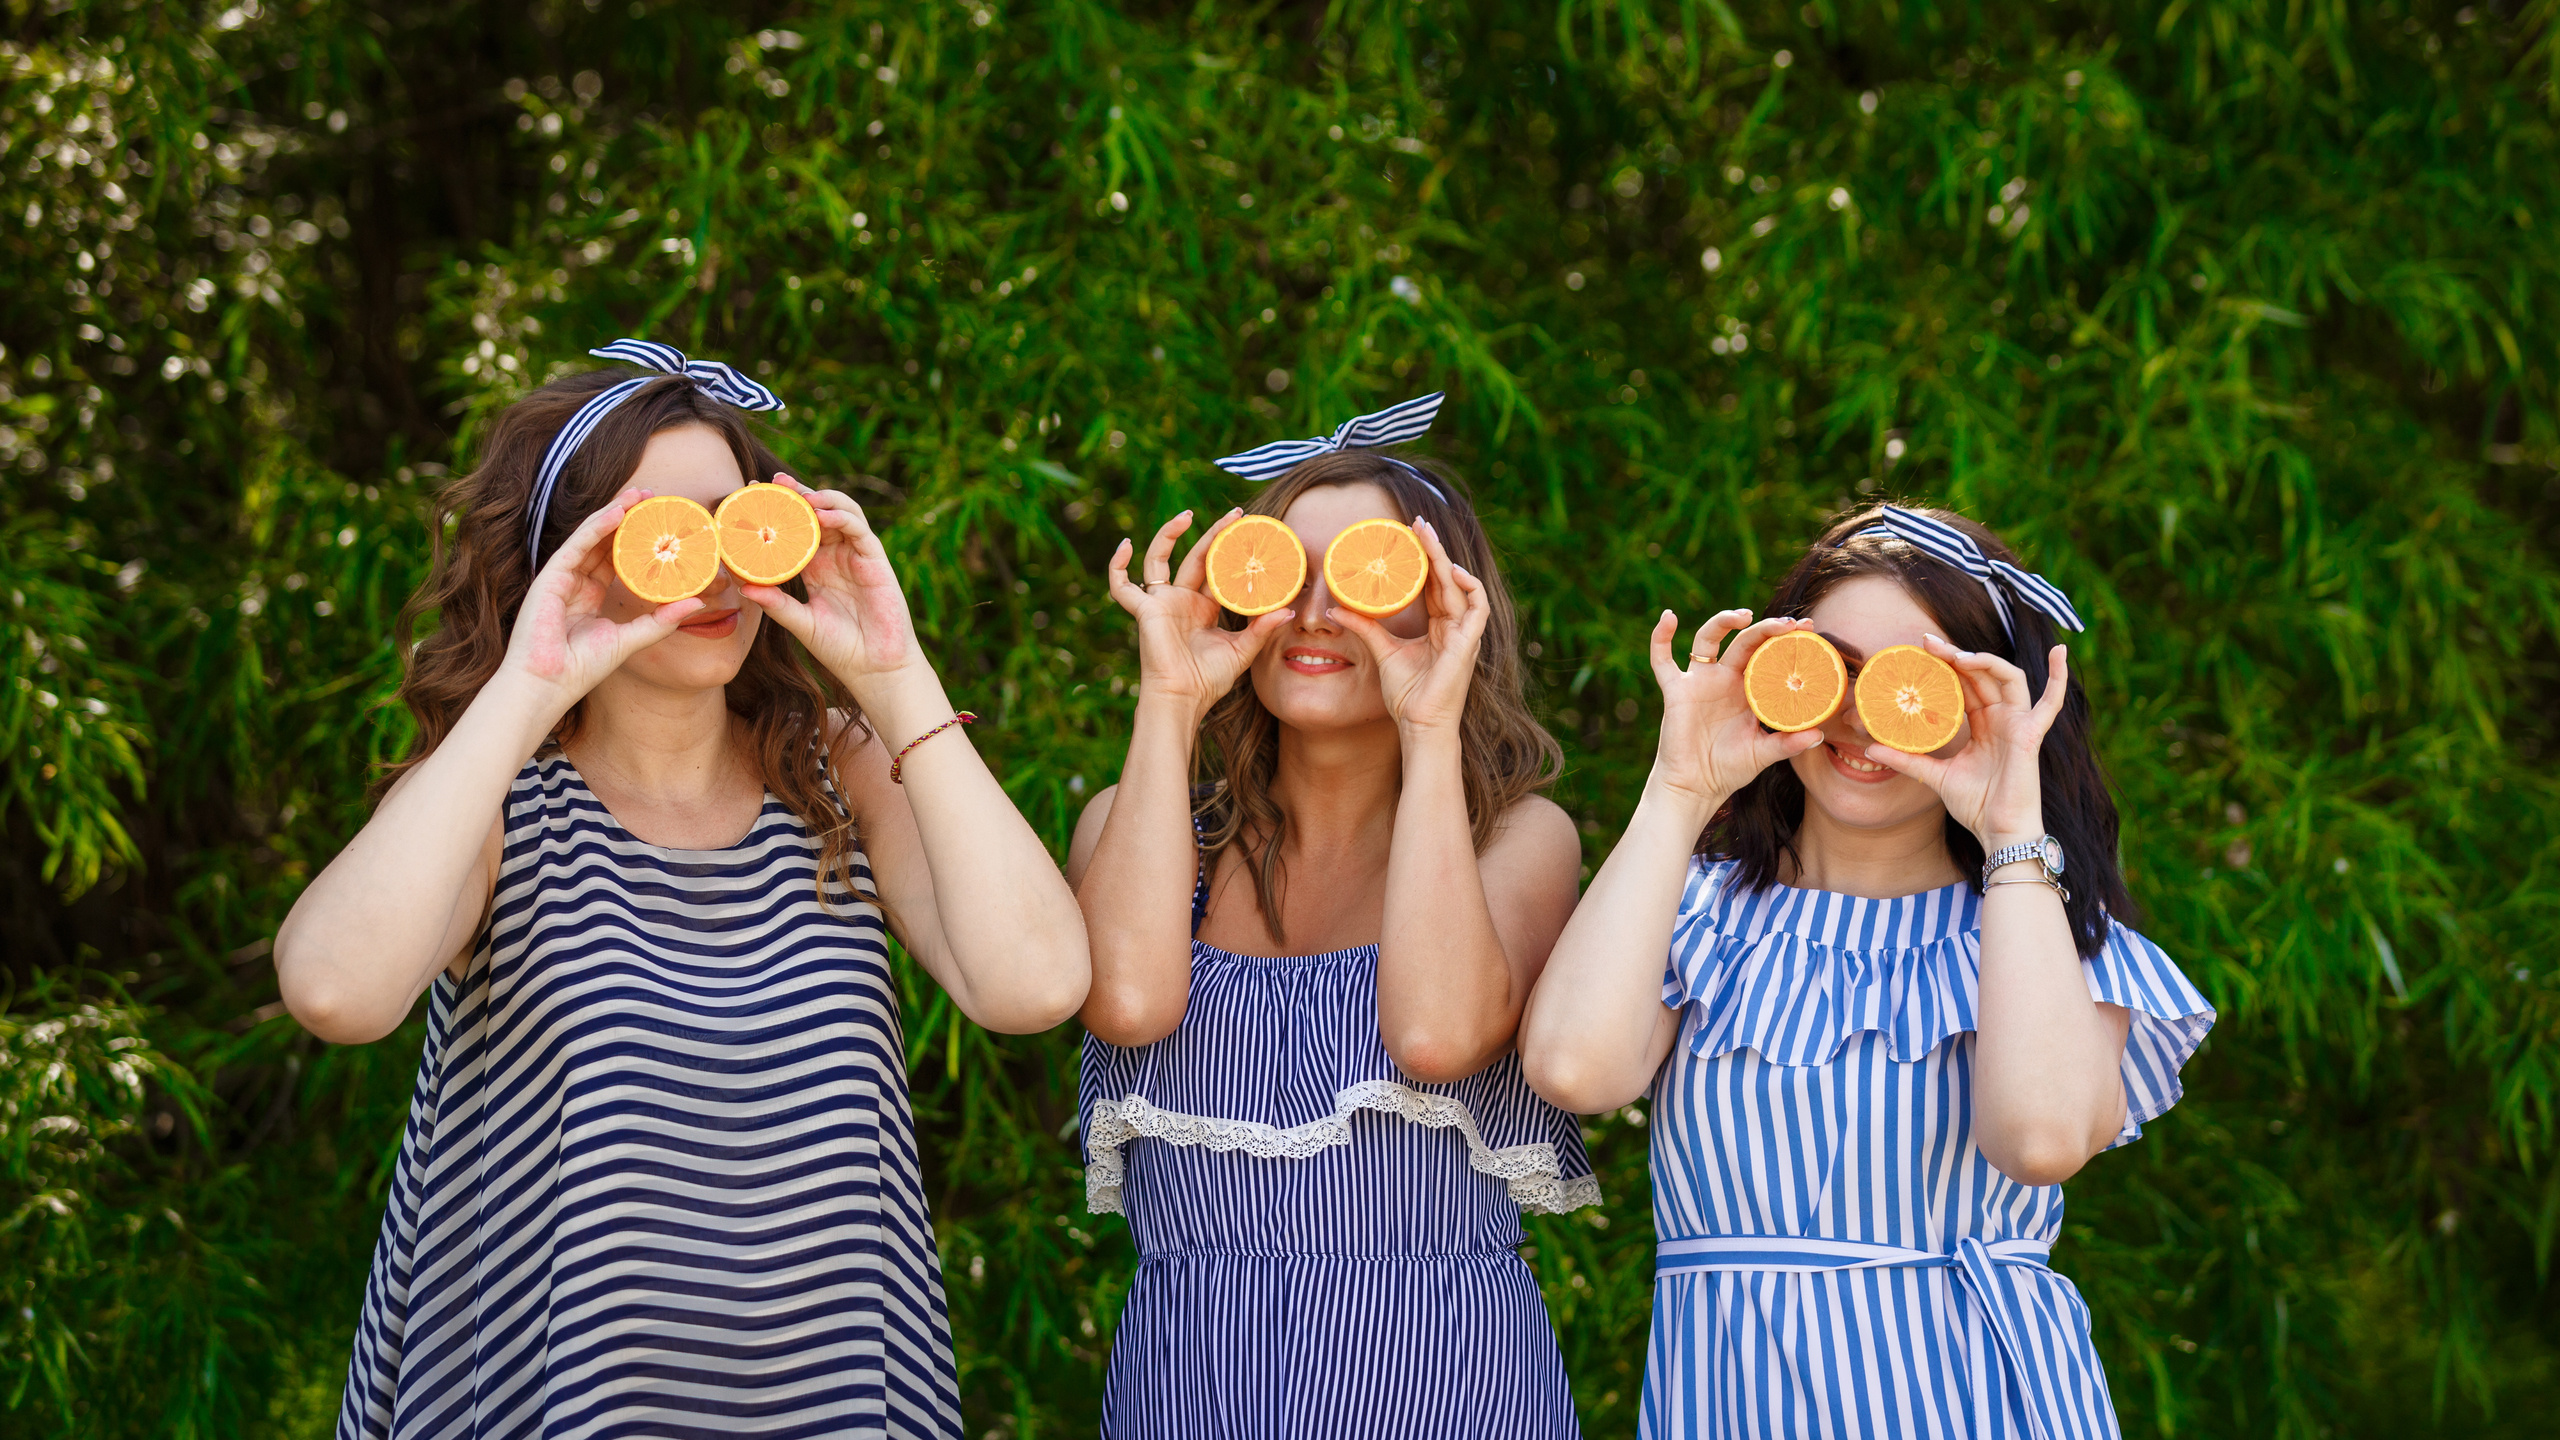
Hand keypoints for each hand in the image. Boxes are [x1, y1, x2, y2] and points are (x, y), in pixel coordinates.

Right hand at [500, 486, 705, 702]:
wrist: (548, 683)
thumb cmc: (583, 667)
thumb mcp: (632, 639)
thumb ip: (662, 620)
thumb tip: (697, 603)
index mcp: (591, 595)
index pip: (617, 558)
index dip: (638, 540)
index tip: (663, 524)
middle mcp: (576, 582)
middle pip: (605, 541)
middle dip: (628, 518)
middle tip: (655, 499)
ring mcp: (562, 577)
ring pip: (591, 536)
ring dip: (615, 513)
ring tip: (640, 496)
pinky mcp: (550, 576)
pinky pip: (577, 544)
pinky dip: (597, 527)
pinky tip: (617, 513)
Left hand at [739, 474, 927, 690]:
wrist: (875, 669)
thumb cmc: (840, 649)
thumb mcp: (801, 623)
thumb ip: (777, 604)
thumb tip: (742, 587)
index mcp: (815, 568)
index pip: (793, 530)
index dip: (777, 512)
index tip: (750, 497)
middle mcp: (835, 556)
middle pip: (816, 513)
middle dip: (796, 494)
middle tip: (772, 482)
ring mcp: (856, 555)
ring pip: (839, 512)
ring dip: (820, 498)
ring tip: (798, 493)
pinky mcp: (875, 559)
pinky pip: (858, 529)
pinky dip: (841, 516)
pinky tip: (822, 514)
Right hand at [1106, 509, 1291, 719]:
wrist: (1184, 698)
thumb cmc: (1209, 680)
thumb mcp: (1242, 651)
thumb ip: (1263, 629)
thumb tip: (1289, 611)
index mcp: (1203, 607)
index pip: (1218, 570)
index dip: (1232, 552)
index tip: (1252, 533)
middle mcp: (1181, 600)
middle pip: (1196, 556)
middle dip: (1214, 533)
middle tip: (1237, 514)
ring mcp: (1161, 603)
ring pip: (1159, 558)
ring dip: (1169, 534)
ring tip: (1188, 514)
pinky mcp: (1145, 611)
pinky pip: (1122, 586)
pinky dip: (1117, 566)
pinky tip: (1123, 545)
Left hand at [1328, 519, 1485, 736]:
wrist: (1418, 724)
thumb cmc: (1406, 695)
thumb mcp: (1382, 652)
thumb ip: (1364, 626)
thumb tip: (1335, 608)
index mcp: (1439, 627)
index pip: (1434, 584)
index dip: (1424, 559)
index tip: (1408, 535)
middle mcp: (1455, 626)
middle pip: (1447, 578)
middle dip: (1434, 548)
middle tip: (1416, 522)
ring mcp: (1465, 634)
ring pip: (1461, 585)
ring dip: (1446, 559)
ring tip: (1427, 537)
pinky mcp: (1469, 644)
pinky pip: (1478, 607)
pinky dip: (1469, 586)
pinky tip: (1452, 571)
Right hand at [1646, 609, 1828, 811]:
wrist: (1696, 787)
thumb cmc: (1728, 770)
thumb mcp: (1763, 754)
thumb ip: (1788, 743)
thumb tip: (1819, 734)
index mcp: (1748, 689)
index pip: (1768, 654)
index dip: (1786, 639)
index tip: (1809, 628)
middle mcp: (1724, 679)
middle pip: (1744, 641)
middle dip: (1766, 628)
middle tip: (1790, 623)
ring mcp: (1699, 682)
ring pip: (1708, 638)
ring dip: (1723, 621)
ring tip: (1743, 616)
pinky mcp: (1677, 691)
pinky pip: (1662, 660)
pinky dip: (1661, 638)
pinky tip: (1668, 617)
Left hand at [1860, 635, 2067, 847]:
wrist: (1997, 831)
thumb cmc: (1974, 805)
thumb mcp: (1934, 776)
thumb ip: (1906, 759)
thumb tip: (1870, 749)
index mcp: (1982, 724)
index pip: (1965, 684)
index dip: (1946, 665)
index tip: (1919, 650)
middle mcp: (2001, 718)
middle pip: (1982, 675)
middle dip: (1956, 655)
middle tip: (1927, 643)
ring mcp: (2018, 724)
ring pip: (2007, 677)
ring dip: (1985, 661)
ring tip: (1956, 656)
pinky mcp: (2031, 734)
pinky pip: (2051, 703)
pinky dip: (2059, 677)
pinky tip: (2060, 653)